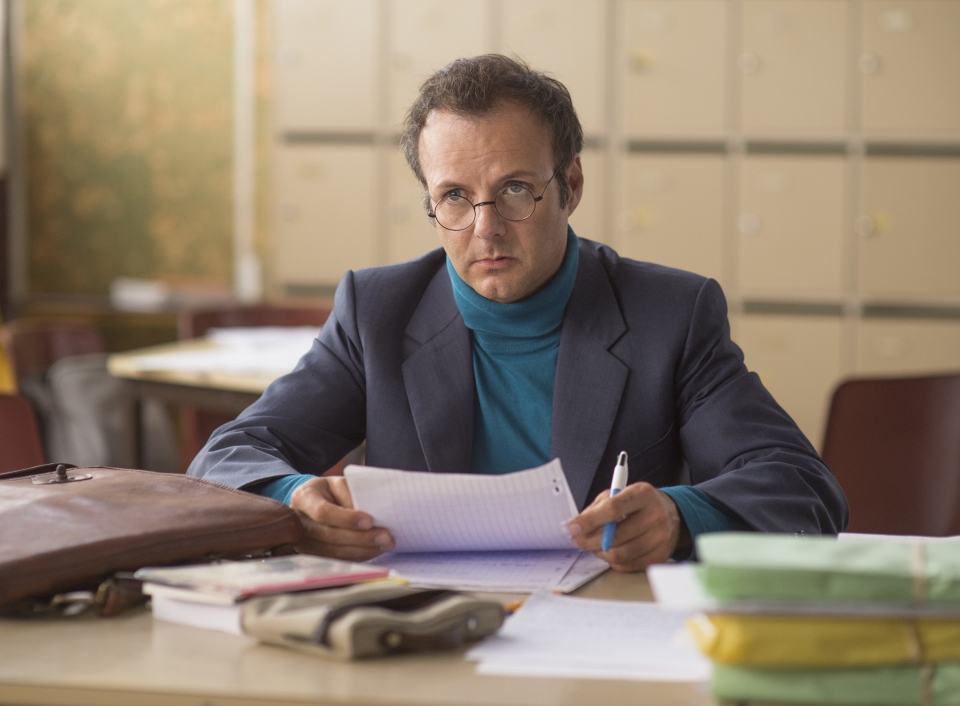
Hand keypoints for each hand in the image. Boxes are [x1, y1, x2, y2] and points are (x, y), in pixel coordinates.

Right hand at [290, 476, 394, 560]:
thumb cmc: (330, 491)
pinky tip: (375, 550)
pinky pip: (338, 559)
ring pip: (334, 552)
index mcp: (303, 497)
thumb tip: (368, 515)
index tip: (369, 521)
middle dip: (361, 538)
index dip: (347, 519)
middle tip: (386, 537)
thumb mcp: (339, 483)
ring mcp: (304, 542)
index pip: (323, 512)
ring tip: (385, 545)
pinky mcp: (314, 555)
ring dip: (363, 550)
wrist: (315, 502)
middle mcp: (299, 522)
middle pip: (330, 535)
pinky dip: (359, 556)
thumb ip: (350, 496)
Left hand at [566, 482, 690, 571]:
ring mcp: (659, 538)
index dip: (590, 520)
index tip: (574, 527)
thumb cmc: (639, 504)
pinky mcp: (659, 556)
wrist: (672, 516)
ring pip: (619, 554)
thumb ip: (598, 507)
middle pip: (614, 537)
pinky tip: (610, 551)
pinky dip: (613, 561)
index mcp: (642, 495)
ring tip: (595, 546)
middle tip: (578, 540)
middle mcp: (655, 516)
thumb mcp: (619, 493)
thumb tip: (577, 526)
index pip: (613, 509)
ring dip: (600, 552)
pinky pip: (627, 565)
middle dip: (589, 541)